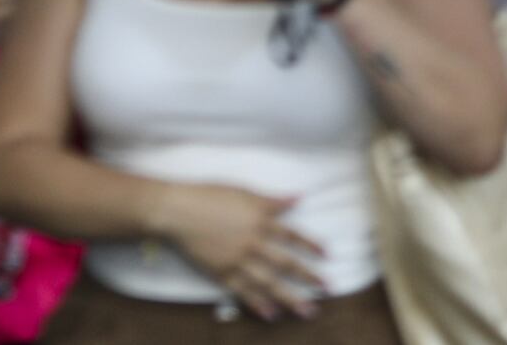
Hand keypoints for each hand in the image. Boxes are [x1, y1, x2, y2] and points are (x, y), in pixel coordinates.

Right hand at [150, 184, 333, 319]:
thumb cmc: (210, 195)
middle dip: (308, 276)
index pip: (292, 235)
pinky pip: (243, 292)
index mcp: (260, 220)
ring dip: (289, 297)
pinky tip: (271, 314)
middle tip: (327, 288)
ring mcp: (237, 260)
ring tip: (307, 310)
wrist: (178, 211)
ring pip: (268, 282)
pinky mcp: (221, 273)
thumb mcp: (245, 192)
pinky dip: (257, 303)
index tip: (328, 255)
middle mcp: (252, 242)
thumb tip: (298, 197)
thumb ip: (272, 201)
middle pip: (285, 262)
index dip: (311, 245)